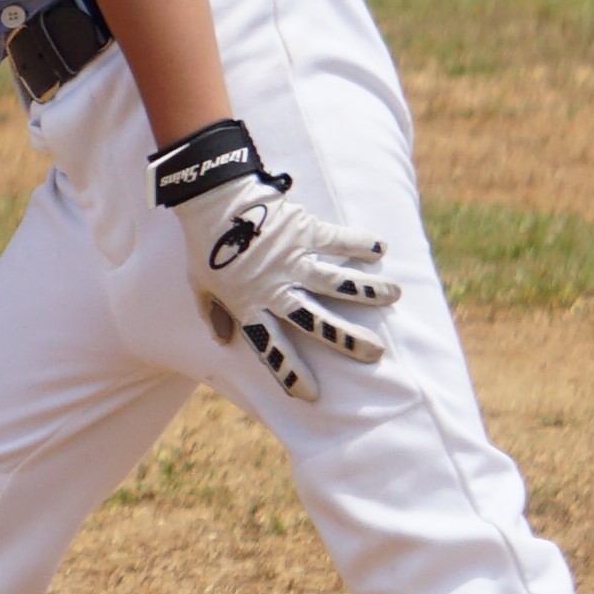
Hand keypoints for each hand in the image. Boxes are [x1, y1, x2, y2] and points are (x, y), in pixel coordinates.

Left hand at [156, 123, 397, 402]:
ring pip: (338, 283)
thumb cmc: (204, 244)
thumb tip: (221, 340)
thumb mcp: (198, 284)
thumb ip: (212, 313)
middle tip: (375, 353)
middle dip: (348, 340)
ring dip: (368, 291)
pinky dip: (360, 243)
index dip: (291, 372)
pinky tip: (380, 248)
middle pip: (317, 322)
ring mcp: (294, 260)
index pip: (272, 347)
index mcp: (250, 305)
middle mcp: (277, 289)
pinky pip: (338, 240)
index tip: (311, 395)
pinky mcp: (304, 231)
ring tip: (395, 295)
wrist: (211, 198)